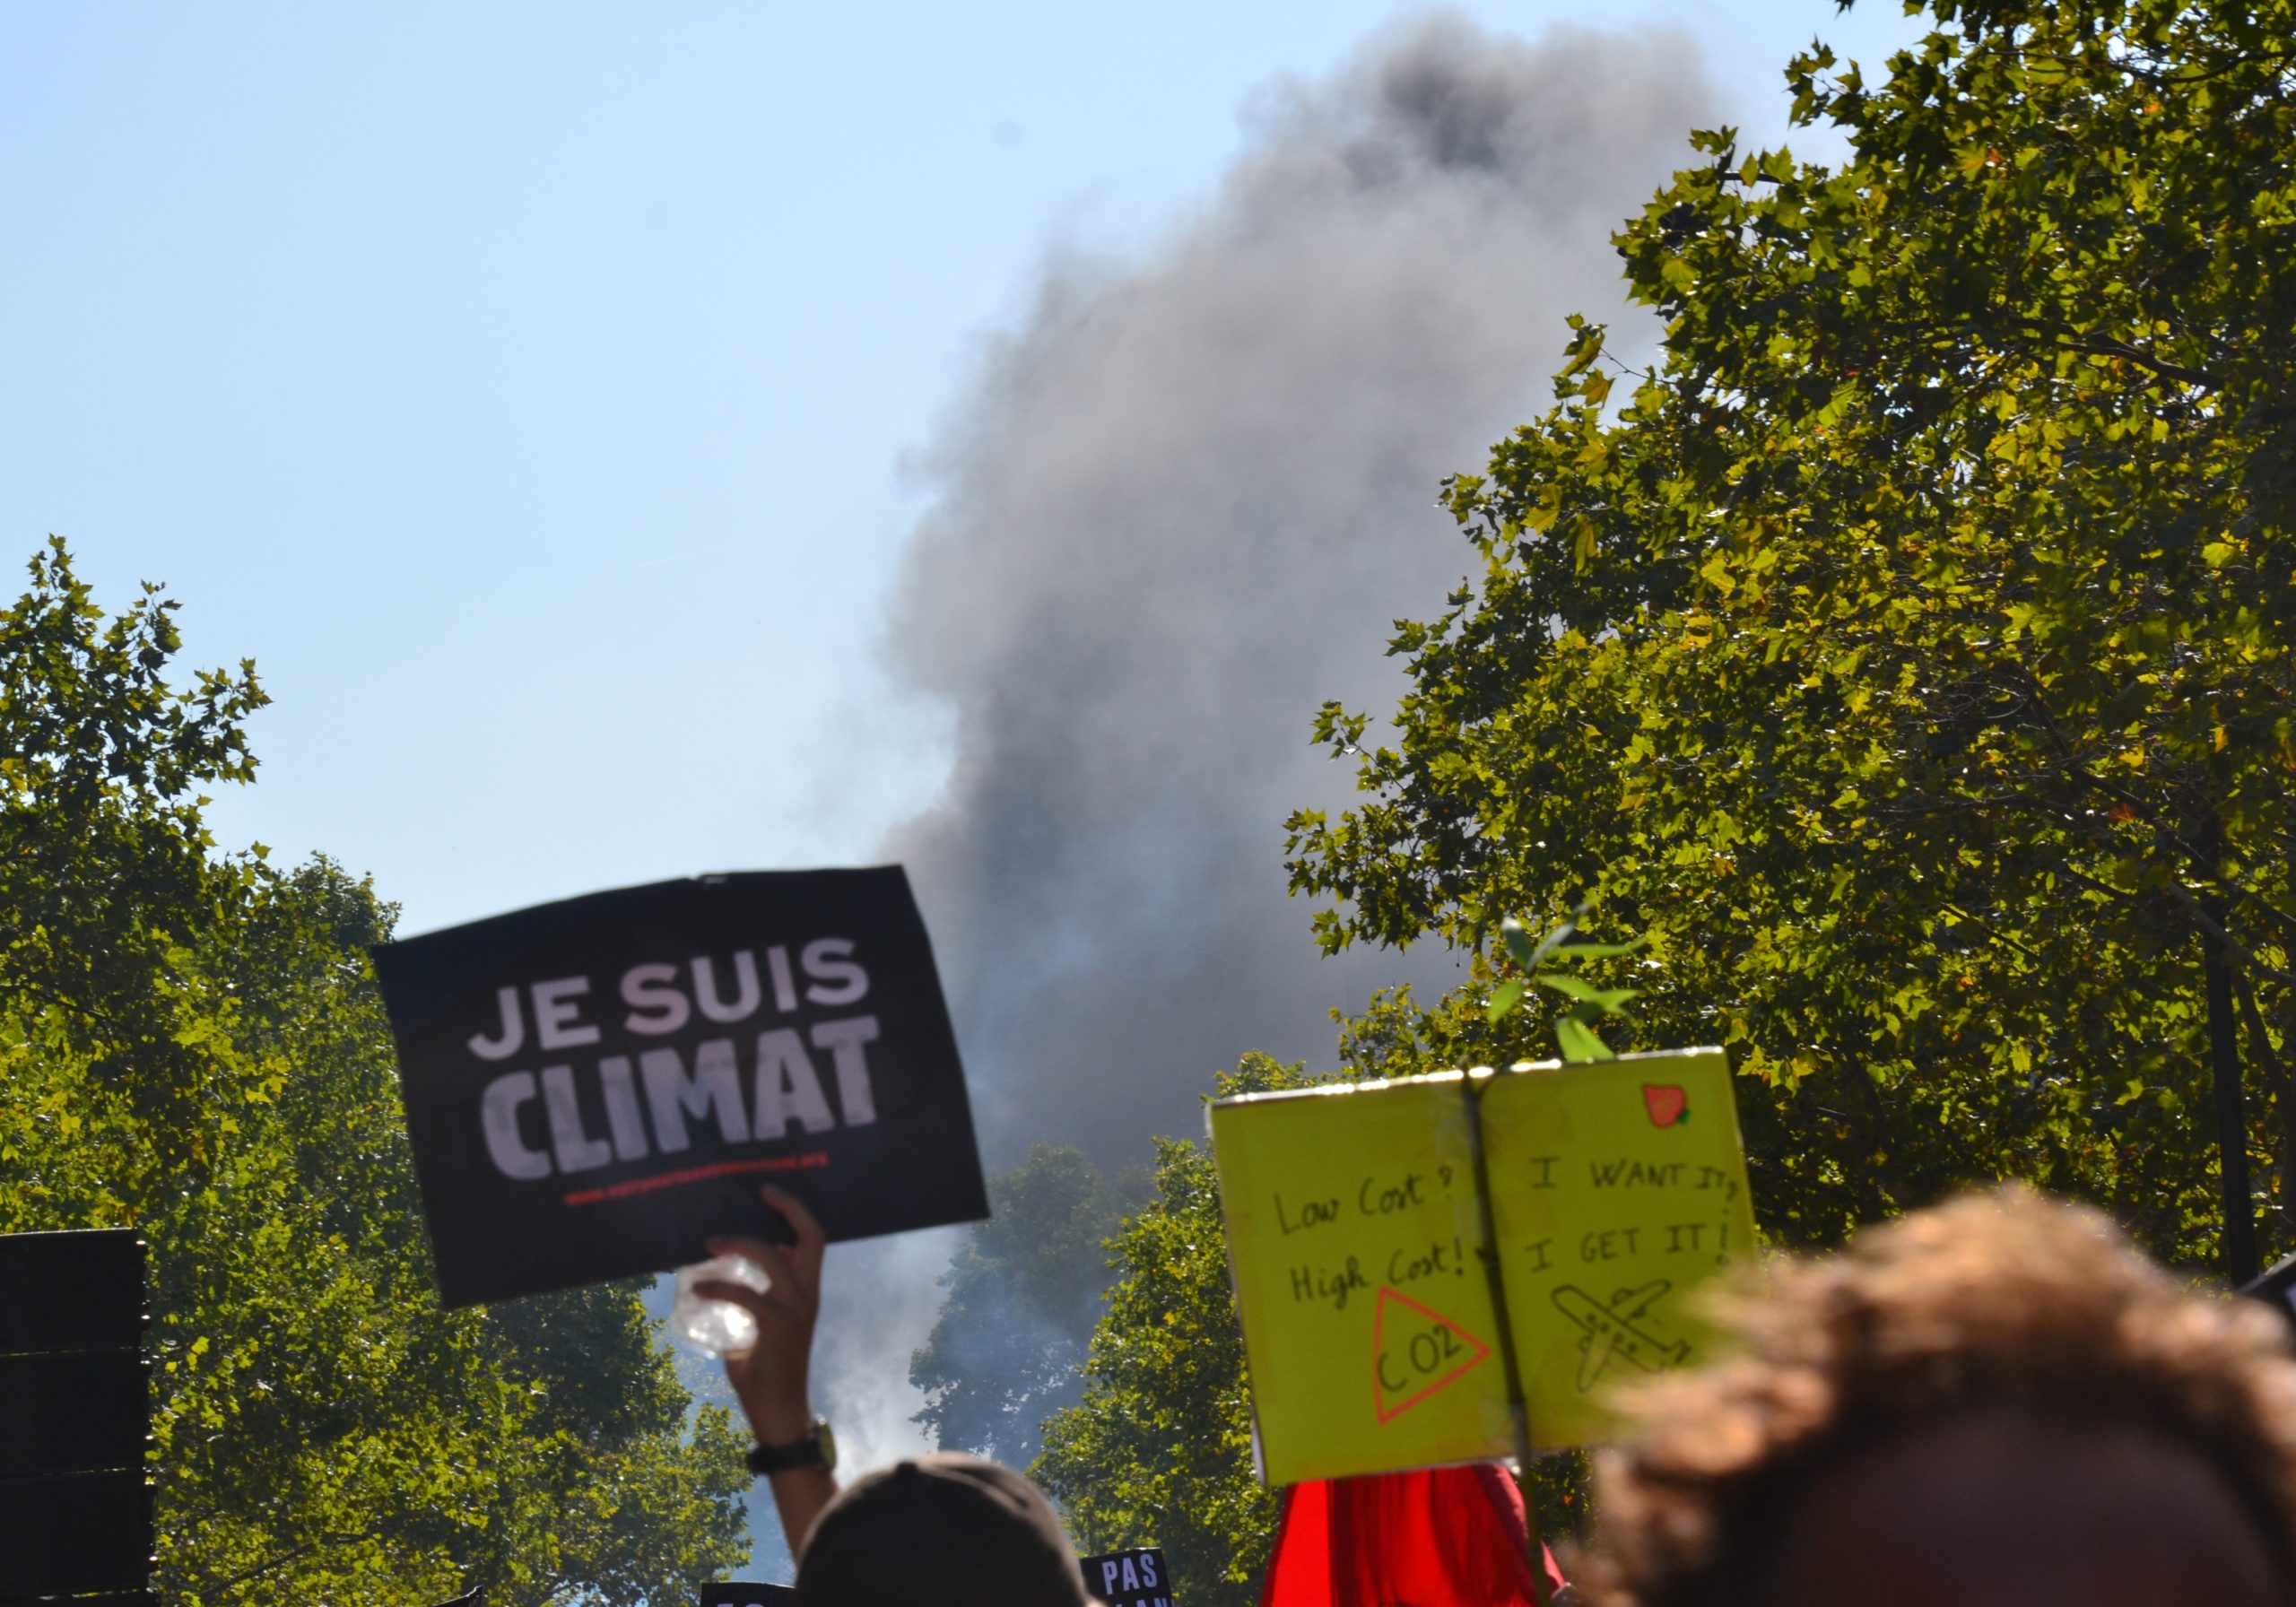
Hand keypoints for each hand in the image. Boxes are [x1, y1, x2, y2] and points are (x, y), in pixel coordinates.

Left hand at [695, 1183, 825, 1446]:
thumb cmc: (766, 1370)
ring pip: (775, 1259)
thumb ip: (748, 1301)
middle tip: (757, 1195)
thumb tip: (711, 1277)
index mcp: (808, 1290)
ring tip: (711, 1244)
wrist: (780, 1412)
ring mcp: (797, 1310)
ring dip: (742, 1244)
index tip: (767, 1192)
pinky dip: (720, 1288)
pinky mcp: (779, 1328)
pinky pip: (747, 1296)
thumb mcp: (760, 1325)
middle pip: (811, 1237)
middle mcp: (809, 1294)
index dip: (795, 1210)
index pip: (814, 1238)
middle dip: (787, 1209)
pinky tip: (698, 1290)